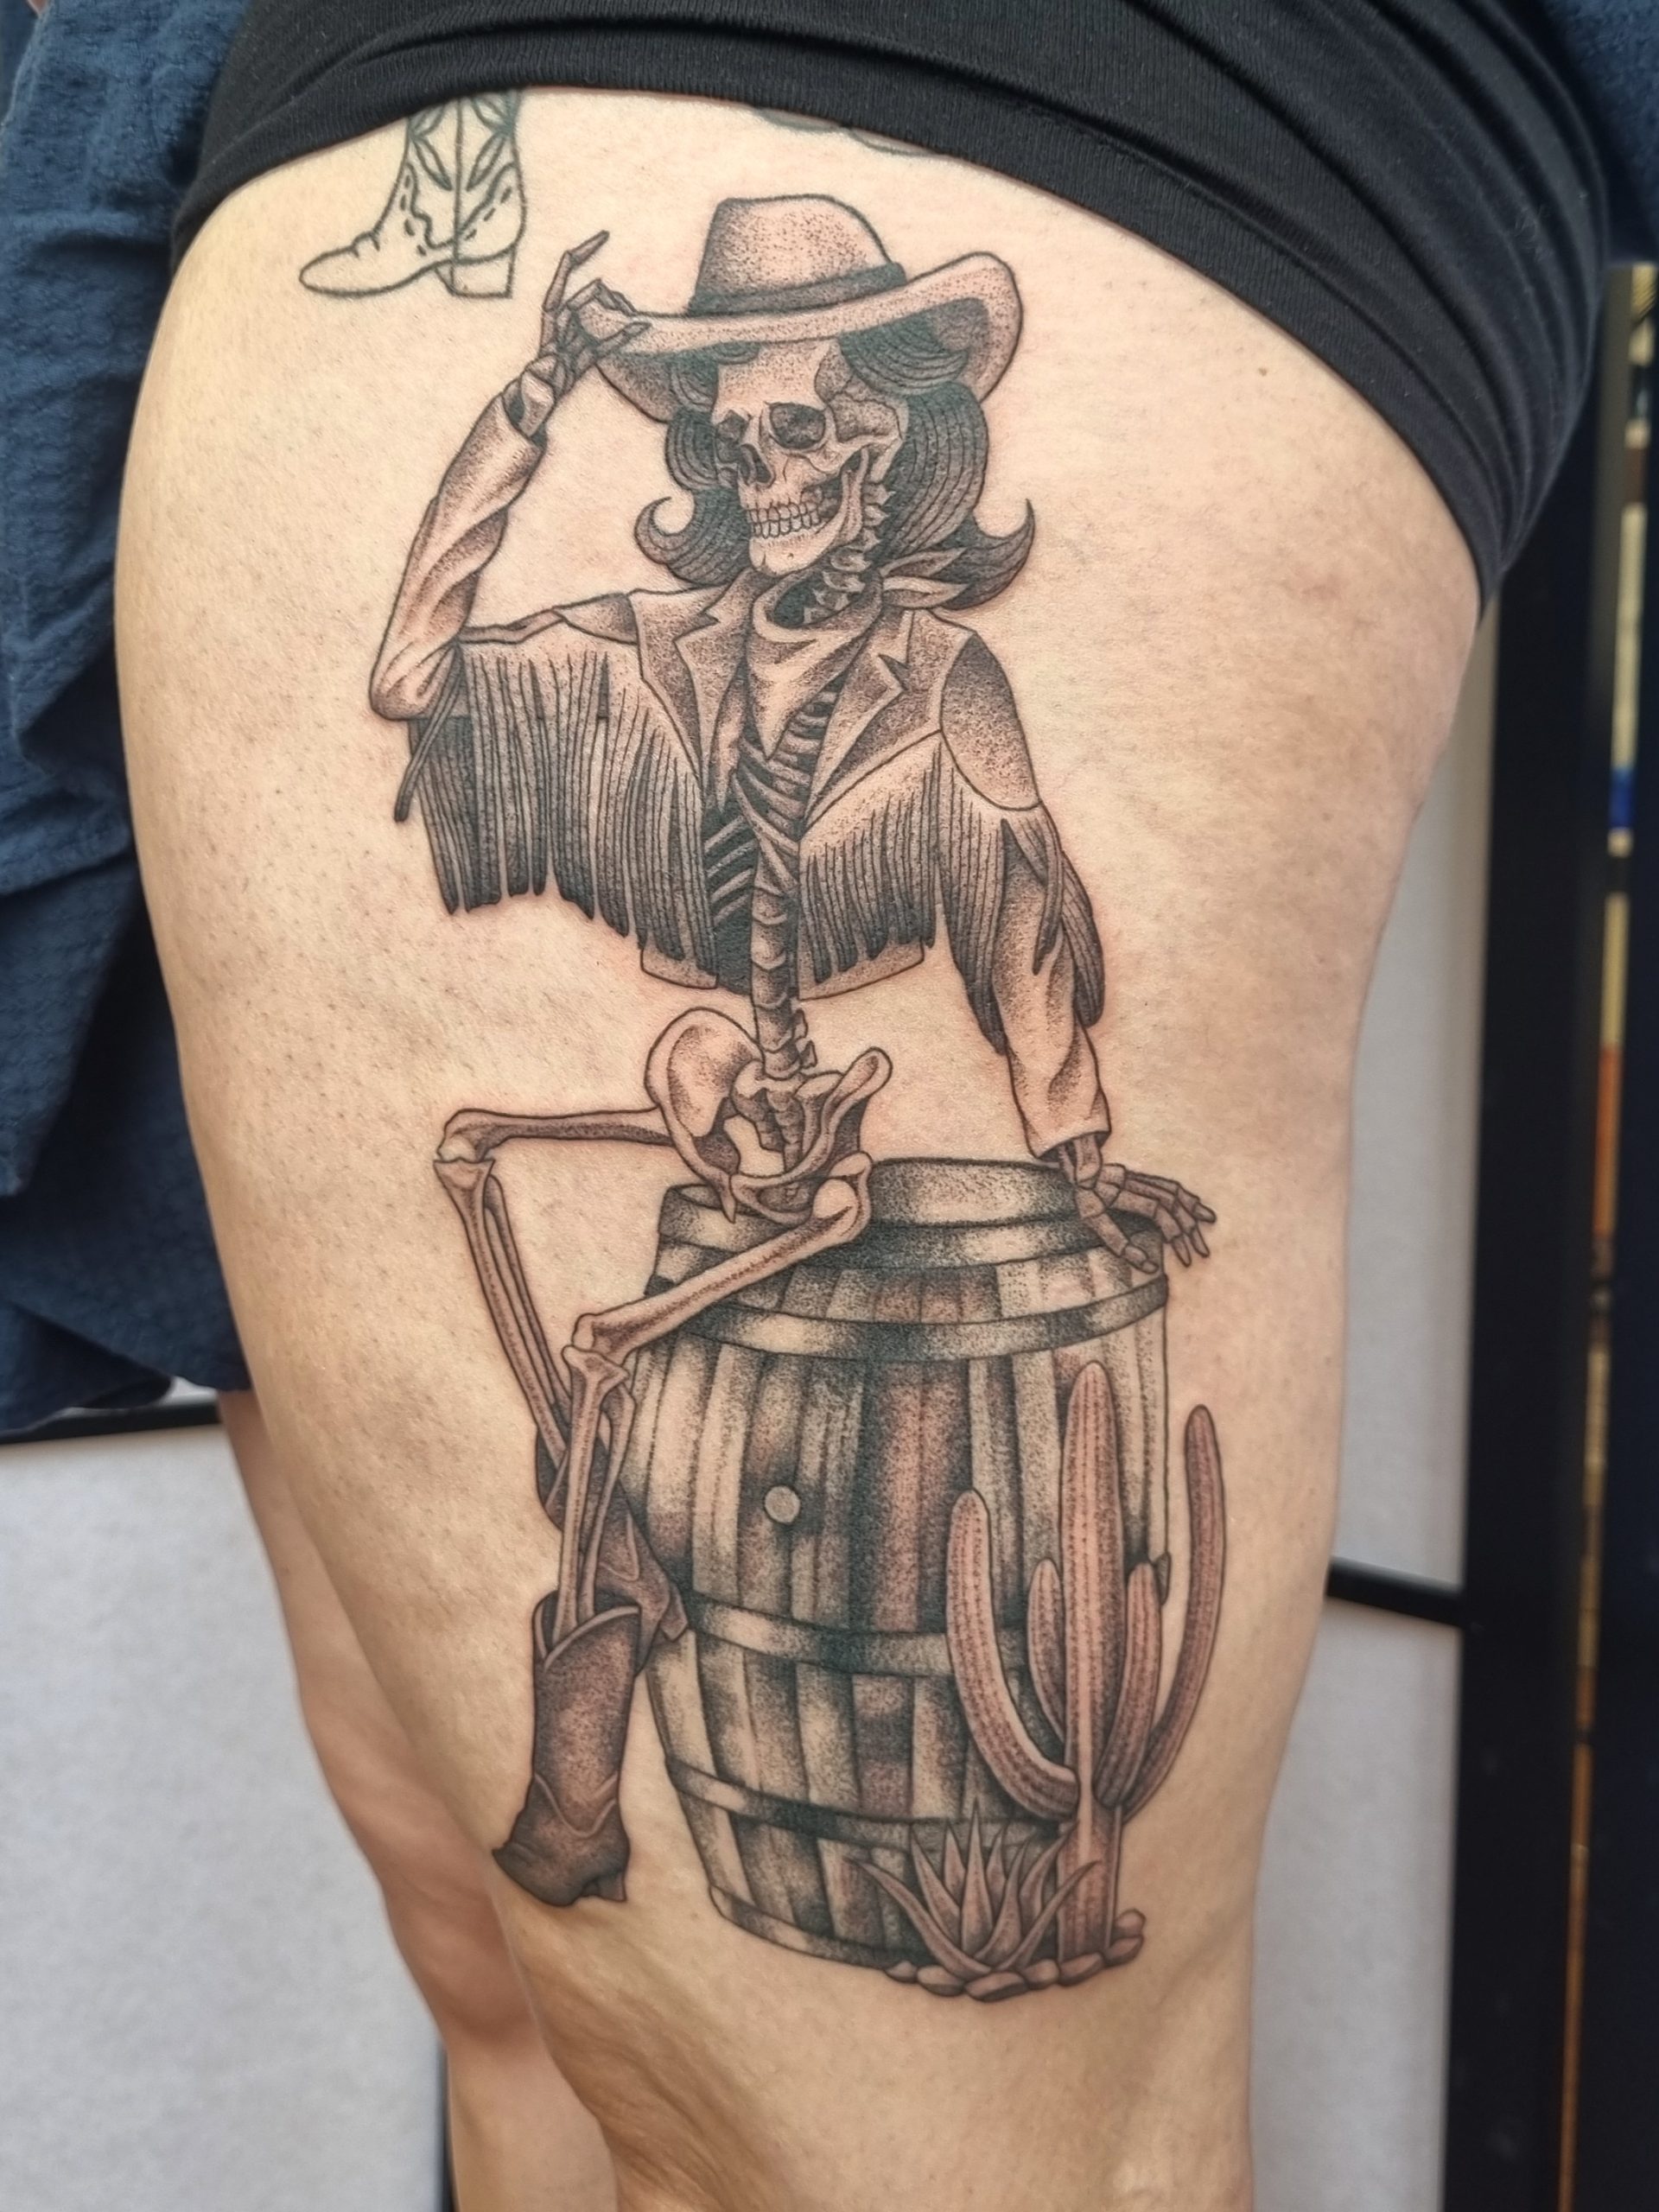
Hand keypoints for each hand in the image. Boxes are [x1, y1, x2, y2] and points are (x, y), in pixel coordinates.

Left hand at [507, 233, 647, 438]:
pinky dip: (621, 337)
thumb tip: (552, 366)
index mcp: (548, 331)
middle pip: (579, 296)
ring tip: (633, 309)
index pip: (560, 290)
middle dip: (593, 276)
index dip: (573, 264)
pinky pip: (605, 344)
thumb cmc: (529, 403)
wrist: (529, 414)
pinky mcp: (583, 358)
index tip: (590, 244)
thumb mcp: (534, 391)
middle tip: (607, 252)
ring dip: (612, 309)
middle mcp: (559, 330)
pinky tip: (640, 329)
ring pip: (595, 317)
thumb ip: (540, 381)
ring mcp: (573, 342)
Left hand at [1055, 1133, 1214, 1275]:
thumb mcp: (1092, 1224)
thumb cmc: (1083, 1200)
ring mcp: (1138, 1176)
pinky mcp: (1141, 1176)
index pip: (1157, 1211)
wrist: (1073, 1169)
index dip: (1174, 1234)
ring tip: (1210, 1223)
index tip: (1185, 1258)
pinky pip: (1168, 1184)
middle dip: (1190, 1228)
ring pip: (1173, 1191)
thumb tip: (1151, 1267)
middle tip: (1202, 1252)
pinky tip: (1197, 1206)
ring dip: (1193, 1209)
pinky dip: (1186, 1196)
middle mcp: (1133, 1181)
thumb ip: (1121, 1245)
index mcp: (1119, 1193)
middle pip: (1171, 1202)